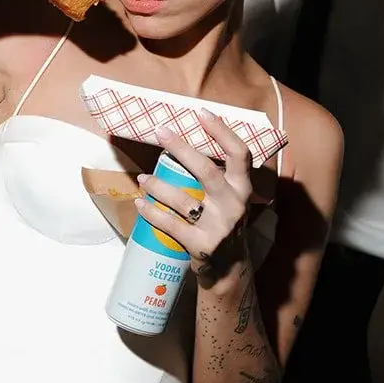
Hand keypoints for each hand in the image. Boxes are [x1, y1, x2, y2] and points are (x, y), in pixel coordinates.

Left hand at [135, 111, 253, 283]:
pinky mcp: (202, 246)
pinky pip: (171, 224)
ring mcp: (218, 226)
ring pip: (183, 199)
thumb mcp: (232, 200)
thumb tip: (189, 144)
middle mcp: (234, 205)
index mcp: (243, 189)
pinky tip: (140, 204)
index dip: (222, 131)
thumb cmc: (225, 225)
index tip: (202, 112)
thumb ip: (221, 178)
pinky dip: (152, 213)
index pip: (239, 154)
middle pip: (206, 170)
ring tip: (142, 179)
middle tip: (159, 131)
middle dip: (181, 148)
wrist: (230, 270)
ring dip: (158, 185)